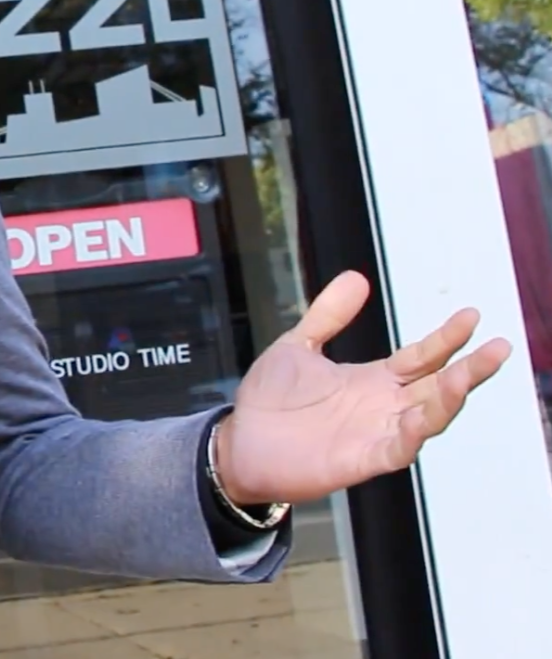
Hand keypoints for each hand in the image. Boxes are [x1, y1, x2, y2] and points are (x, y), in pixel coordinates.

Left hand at [215, 270, 511, 505]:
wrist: (239, 441)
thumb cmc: (269, 400)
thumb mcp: (298, 345)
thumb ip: (328, 315)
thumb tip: (356, 277)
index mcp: (372, 381)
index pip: (421, 358)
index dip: (446, 339)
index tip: (470, 316)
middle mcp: (382, 407)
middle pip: (437, 386)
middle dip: (469, 368)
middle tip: (498, 347)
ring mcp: (375, 434)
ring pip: (428, 418)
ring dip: (450, 398)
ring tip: (468, 374)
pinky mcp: (361, 460)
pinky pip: (398, 449)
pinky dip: (413, 434)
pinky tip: (423, 415)